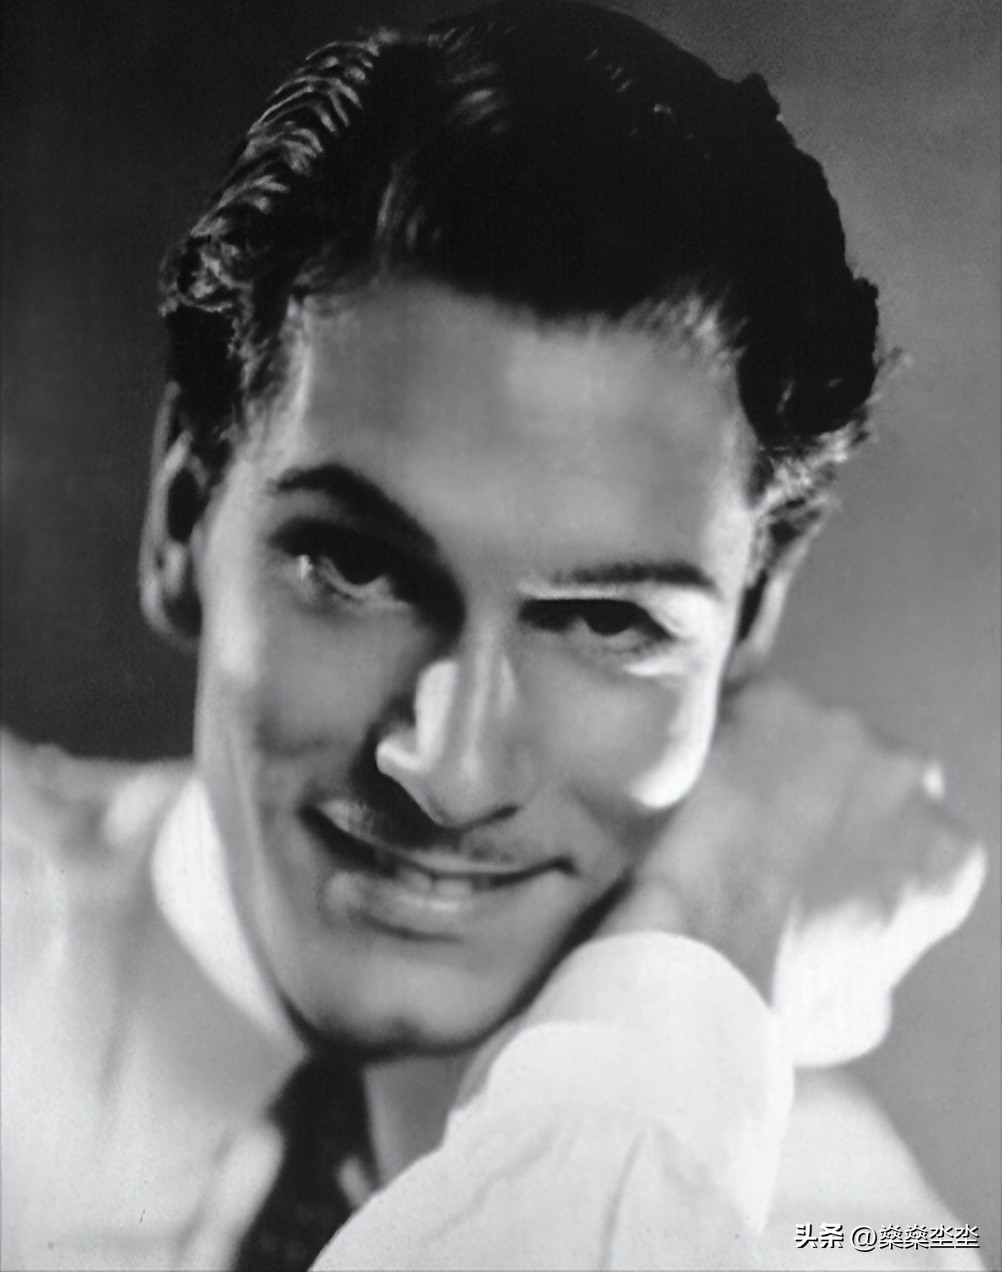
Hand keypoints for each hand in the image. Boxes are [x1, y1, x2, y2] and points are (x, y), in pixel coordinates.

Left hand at [598, 680, 985, 1064]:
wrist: (698, 953)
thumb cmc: (769, 1000)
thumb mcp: (856, 1012)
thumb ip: (877, 966)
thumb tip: (860, 966)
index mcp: (950, 855)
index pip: (912, 833)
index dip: (855, 848)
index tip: (804, 865)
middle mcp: (914, 777)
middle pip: (865, 770)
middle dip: (821, 792)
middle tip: (754, 832)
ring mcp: (845, 730)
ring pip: (805, 730)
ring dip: (770, 757)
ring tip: (712, 809)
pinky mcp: (775, 700)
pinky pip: (743, 700)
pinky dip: (720, 728)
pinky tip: (690, 775)